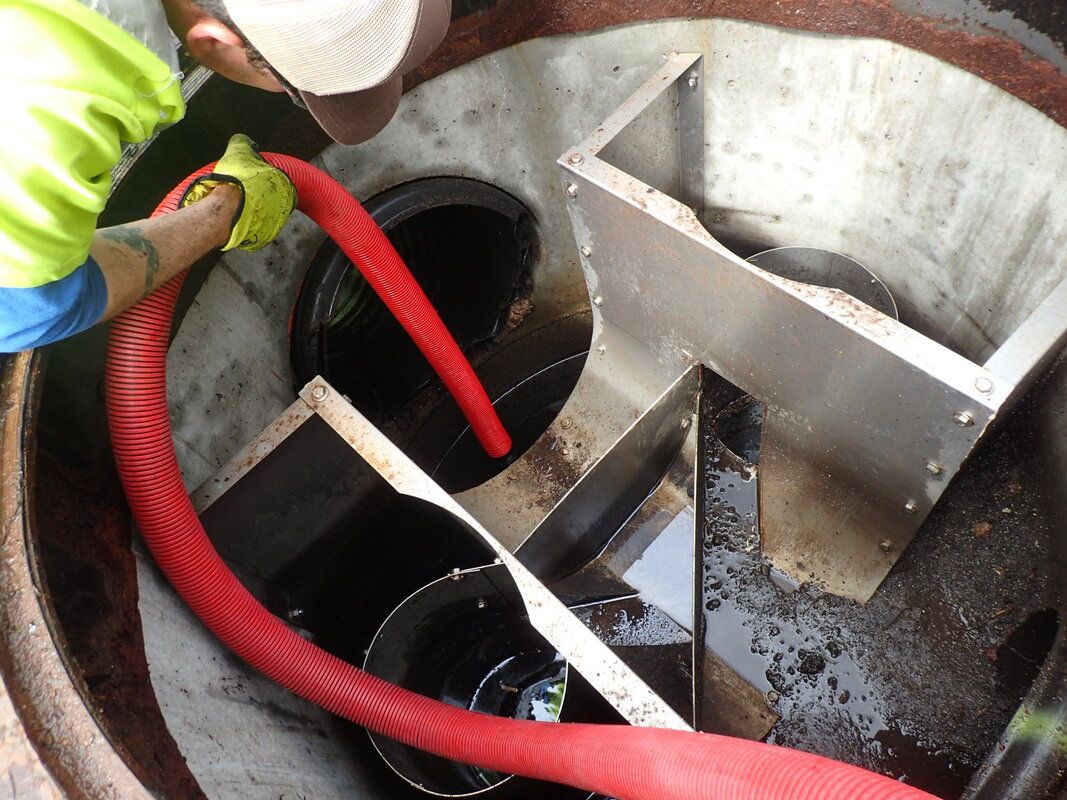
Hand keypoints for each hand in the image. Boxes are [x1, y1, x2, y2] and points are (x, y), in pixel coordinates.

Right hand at [180, 134, 295, 251]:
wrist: (225, 208)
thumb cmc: (235, 179)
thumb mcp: (239, 152)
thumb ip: (244, 143)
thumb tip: (246, 141)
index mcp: (285, 186)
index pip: (281, 181)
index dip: (265, 179)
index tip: (251, 178)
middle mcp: (284, 207)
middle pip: (272, 199)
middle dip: (258, 195)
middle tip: (241, 190)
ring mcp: (275, 225)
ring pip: (264, 215)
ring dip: (252, 210)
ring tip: (236, 204)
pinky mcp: (262, 239)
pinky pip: (255, 230)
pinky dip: (246, 224)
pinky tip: (235, 216)